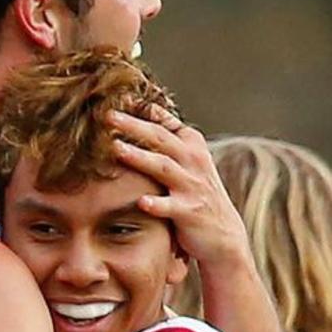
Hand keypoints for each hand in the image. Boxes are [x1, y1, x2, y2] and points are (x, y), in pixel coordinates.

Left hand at [107, 106, 248, 266]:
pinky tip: (141, 201)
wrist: (223, 234)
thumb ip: (167, 141)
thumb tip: (137, 115)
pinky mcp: (190, 212)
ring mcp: (192, 186)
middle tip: (108, 116)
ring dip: (140, 157)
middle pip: (160, 139)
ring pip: (164, 168)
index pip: (165, 121)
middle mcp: (193, 161)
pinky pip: (171, 206)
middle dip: (134, 126)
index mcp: (191, 146)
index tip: (117, 97)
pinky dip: (157, 204)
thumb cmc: (196, 194)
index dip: (142, 109)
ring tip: (116, 149)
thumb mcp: (188, 162)